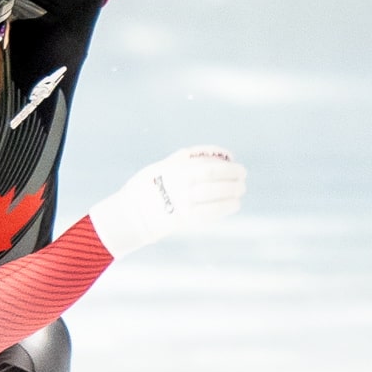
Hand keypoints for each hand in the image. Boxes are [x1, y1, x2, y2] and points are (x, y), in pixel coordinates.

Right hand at [85, 146, 244, 255]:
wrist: (129, 216)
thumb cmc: (144, 189)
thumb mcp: (160, 167)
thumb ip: (181, 160)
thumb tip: (208, 154)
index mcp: (176, 167)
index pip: (208, 160)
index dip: (225, 159)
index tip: (233, 160)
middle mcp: (182, 182)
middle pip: (217, 175)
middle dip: (234, 175)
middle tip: (242, 176)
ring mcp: (184, 200)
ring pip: (219, 193)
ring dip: (234, 191)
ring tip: (240, 190)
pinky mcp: (186, 217)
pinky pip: (213, 211)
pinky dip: (227, 206)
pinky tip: (233, 204)